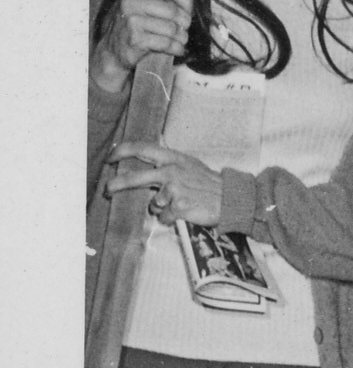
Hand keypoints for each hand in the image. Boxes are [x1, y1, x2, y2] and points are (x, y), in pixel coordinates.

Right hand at [91, 0, 192, 93]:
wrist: (110, 53)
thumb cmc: (131, 26)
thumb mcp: (139, 4)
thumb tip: (188, 2)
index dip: (185, 0)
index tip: (189, 10)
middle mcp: (129, 2)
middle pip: (172, 10)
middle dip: (185, 21)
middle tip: (186, 28)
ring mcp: (131, 21)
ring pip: (171, 27)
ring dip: (182, 36)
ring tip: (182, 40)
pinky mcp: (135, 40)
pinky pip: (165, 43)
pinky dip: (175, 48)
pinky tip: (177, 49)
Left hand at [104, 142, 222, 225]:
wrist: (230, 197)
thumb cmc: (208, 183)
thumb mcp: (189, 164)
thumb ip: (168, 163)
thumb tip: (147, 162)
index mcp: (174, 158)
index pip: (143, 148)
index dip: (122, 151)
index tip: (110, 157)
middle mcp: (172, 170)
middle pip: (135, 178)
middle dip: (116, 184)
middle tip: (107, 189)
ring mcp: (175, 188)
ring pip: (153, 204)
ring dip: (163, 208)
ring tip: (180, 204)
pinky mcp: (179, 206)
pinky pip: (164, 217)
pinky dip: (171, 218)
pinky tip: (185, 212)